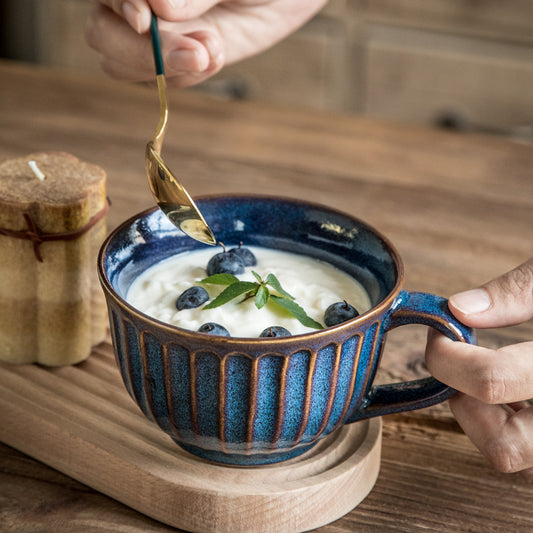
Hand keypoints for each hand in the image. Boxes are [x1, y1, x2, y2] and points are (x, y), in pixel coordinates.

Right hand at [86, 0, 327, 87]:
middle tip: (197, 49)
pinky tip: (217, 55)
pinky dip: (189, 76)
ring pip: (123, 66)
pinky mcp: (176, 61)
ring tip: (214, 48)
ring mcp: (154, 37)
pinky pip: (164, 81)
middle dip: (143, 52)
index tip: (144, 22)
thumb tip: (158, 7)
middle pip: (102, 35)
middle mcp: (137, 6)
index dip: (119, 7)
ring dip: (166, 68)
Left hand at [425, 258, 532, 474]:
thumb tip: (458, 308)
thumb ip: (518, 292)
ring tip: (489, 372)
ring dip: (484, 417)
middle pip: (505, 447)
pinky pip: (530, 451)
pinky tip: (515, 390)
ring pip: (515, 456)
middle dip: (465, 401)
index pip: (493, 382)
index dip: (449, 358)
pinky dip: (508, 423)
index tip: (441, 331)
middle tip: (461, 359)